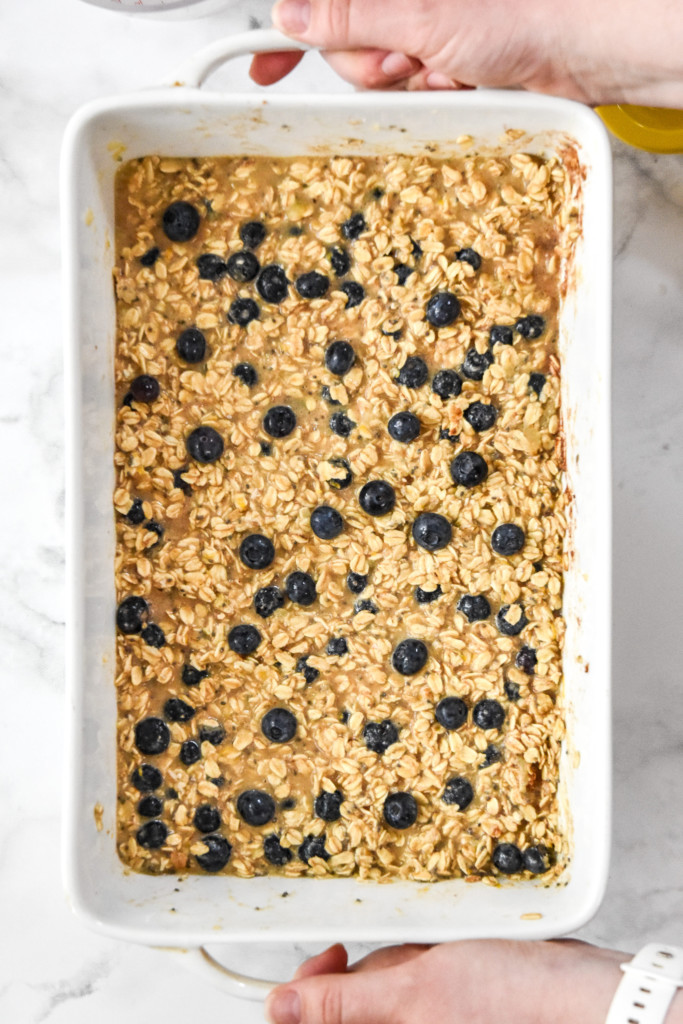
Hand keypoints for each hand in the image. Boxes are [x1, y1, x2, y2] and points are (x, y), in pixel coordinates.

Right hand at [250, 0, 682, 106]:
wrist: (574, 51)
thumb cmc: (516, 18)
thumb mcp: (419, 19)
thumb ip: (351, 20)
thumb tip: (294, 19)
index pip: (319, 5)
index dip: (288, 34)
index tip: (264, 65)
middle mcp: (403, 5)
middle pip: (344, 48)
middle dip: (372, 67)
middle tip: (406, 65)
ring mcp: (422, 33)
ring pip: (376, 79)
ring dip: (408, 86)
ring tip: (447, 74)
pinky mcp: (440, 64)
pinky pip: (410, 95)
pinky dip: (432, 97)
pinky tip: (460, 84)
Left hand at [264, 939, 625, 1023]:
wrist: (578, 993)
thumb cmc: (511, 1002)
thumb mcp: (414, 994)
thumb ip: (341, 1002)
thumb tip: (279, 1003)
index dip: (299, 998)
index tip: (323, 962)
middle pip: (342, 1004)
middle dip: (371, 971)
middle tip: (403, 959)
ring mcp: (419, 1022)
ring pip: (377, 984)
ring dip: (403, 960)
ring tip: (443, 960)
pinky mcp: (438, 1007)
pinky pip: (409, 978)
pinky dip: (425, 960)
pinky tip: (455, 959)